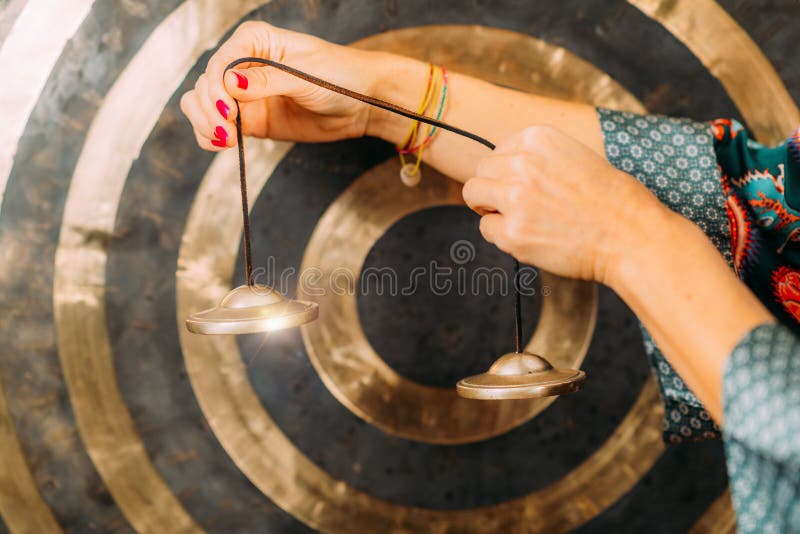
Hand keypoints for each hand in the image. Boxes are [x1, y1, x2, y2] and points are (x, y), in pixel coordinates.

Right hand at [180, 21, 384, 149]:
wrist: (361, 104)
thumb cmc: (340, 77)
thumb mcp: (306, 76)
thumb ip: (268, 81)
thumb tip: (230, 83)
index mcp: (255, 41)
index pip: (220, 63)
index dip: (216, 87)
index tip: (229, 111)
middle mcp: (244, 66)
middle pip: (205, 84)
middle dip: (209, 109)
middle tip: (228, 131)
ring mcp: (245, 95)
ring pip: (203, 105)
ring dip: (205, 123)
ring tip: (225, 140)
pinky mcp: (252, 120)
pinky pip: (218, 128)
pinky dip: (212, 137)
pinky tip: (222, 144)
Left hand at [462, 126, 668, 282]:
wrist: (631, 235)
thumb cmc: (612, 200)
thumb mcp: (576, 156)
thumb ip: (539, 158)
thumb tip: (503, 168)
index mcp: (539, 138)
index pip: (498, 150)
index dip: (506, 171)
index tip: (522, 185)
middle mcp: (522, 163)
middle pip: (481, 170)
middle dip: (494, 188)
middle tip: (516, 206)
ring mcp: (515, 198)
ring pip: (474, 194)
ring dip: (489, 207)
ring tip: (516, 218)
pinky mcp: (513, 233)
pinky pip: (486, 228)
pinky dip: (501, 235)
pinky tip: (529, 237)